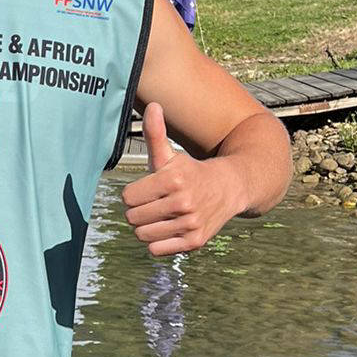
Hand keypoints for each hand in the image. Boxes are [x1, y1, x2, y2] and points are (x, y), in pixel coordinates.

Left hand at [121, 103, 239, 255]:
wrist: (230, 189)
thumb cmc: (190, 171)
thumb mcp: (171, 154)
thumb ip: (156, 134)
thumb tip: (153, 106)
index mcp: (173, 179)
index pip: (127, 198)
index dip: (134, 194)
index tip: (147, 190)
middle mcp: (183, 202)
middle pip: (132, 218)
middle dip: (138, 211)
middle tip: (154, 204)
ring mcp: (190, 223)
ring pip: (142, 235)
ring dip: (147, 227)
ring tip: (161, 216)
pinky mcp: (195, 242)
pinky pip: (156, 250)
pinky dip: (158, 242)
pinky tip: (169, 228)